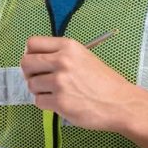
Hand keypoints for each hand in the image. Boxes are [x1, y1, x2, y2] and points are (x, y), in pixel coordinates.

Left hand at [21, 36, 141, 130]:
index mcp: (68, 47)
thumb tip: (34, 60)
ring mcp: (60, 82)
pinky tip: (61, 103)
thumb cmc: (104, 82)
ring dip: (40, 91)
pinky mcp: (60, 102)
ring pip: (31, 85)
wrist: (121, 103)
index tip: (35, 63)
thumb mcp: (83, 57)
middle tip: (40, 80)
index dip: (29, 54)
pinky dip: (46, 104)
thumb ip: (60, 55)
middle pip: (25, 63)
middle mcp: (62, 61)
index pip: (32, 44)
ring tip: (56, 93)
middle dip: (29, 73)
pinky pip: (38, 101)